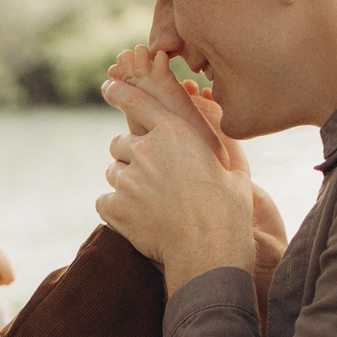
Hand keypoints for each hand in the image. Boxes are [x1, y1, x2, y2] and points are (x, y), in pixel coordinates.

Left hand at [98, 48, 260, 294]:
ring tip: (152, 204)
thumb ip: (212, 143)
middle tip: (152, 179)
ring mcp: (127, 179)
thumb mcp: (232, 167)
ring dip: (126, 184)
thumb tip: (210, 130)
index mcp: (176, 133)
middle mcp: (146, 150)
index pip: (136, 102)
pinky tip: (139, 220)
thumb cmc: (229, 211)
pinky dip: (116, 209)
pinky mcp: (115, 207)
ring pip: (114, 173)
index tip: (108, 85)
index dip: (120, 91)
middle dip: (132, 157)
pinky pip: (105, 201)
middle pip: (120, 144)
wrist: (210, 252)